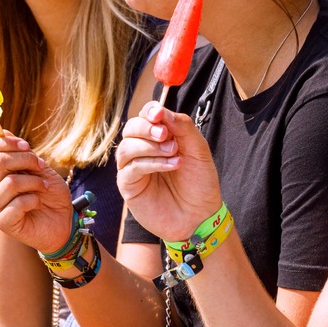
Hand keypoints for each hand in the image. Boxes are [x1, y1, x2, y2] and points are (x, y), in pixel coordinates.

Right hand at [0, 132, 73, 253]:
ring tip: (43, 188)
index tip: (26, 145)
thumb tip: (4, 132)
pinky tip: (37, 204)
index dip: (5, 142)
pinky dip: (33, 200)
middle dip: (26, 160)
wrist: (64, 221)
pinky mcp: (3, 222)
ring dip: (34, 182)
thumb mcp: (41, 169)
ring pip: (10, 182)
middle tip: (41, 167)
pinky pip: (16, 204)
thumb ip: (24, 154)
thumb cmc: (51, 195)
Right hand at [116, 102, 222, 240]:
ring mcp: (133, 168)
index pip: (145, 116)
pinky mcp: (129, 186)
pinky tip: (171, 165)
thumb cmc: (199, 183)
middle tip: (166, 134)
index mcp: (159, 138)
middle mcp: (143, 150)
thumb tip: (162, 111)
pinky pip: (131, 168)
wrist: (201, 215)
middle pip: (131, 128)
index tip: (159, 113)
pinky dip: (151, 163)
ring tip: (174, 153)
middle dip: (147, 127)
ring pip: (126, 147)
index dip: (150, 111)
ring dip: (150, 146)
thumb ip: (183, 127)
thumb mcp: (198, 150)